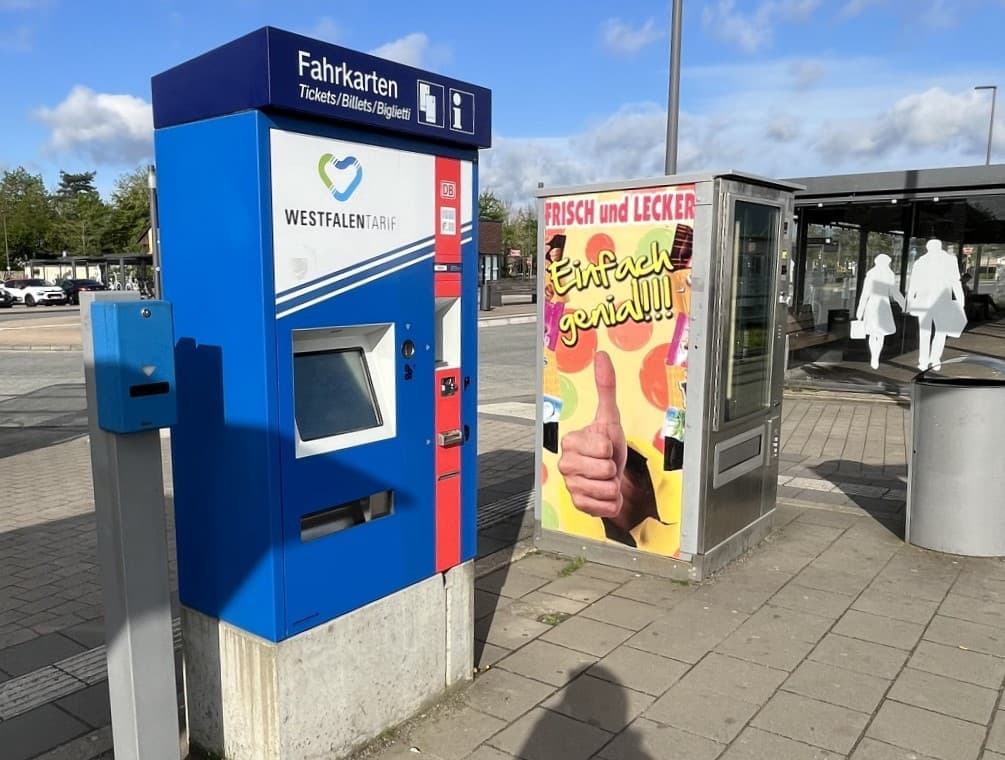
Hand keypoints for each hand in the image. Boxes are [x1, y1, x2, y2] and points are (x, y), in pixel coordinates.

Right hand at [558, 352, 629, 529]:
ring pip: (606, 488)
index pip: (603, 447)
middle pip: (605, 469)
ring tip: (606, 477)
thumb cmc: (608, 446)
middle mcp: (565, 463)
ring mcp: (570, 485)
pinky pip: (605, 506)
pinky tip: (605, 493)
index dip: (612, 448)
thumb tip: (601, 356)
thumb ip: (606, 386)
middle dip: (613, 467)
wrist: (610, 475)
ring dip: (613, 484)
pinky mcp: (578, 505)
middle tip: (606, 463)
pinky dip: (612, 502)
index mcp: (570, 441)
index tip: (605, 447)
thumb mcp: (610, 417)